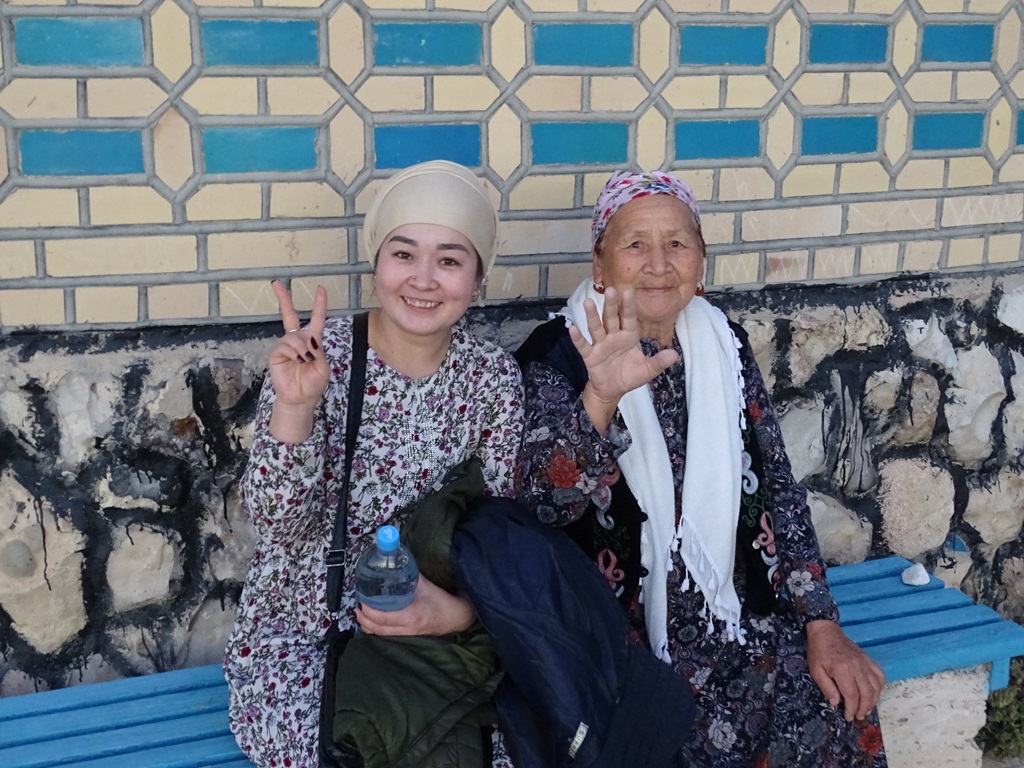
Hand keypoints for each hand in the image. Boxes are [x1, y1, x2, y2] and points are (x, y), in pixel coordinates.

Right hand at [267, 280, 328, 442]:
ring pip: (293, 336)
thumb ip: (318, 352)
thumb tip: (307, 342)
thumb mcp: (323, 367)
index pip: (316, 320)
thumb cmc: (313, 384)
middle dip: (284, 299)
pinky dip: (295, 352)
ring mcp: (286, 346)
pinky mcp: (277, 354)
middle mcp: (298, 341)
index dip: (319, 305)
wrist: (300, 398)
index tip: (320, 289)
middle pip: (290, 315)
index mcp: (313, 342)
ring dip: (302, 347)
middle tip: (276, 284)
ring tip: (306, 360)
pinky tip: (299, 360)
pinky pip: (285, 346)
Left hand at [355, 575, 474, 636]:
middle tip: (357, 609)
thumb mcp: (425, 585)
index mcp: (412, 616)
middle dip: (365, 620)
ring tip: (360, 616)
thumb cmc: (441, 600)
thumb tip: (394, 562)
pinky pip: (388, 636)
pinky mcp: (409, 637)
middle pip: (380, 629)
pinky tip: (372, 623)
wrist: (456, 617)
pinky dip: (377, 630)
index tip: (362, 602)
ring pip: (382, 635)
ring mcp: (408, 635)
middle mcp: (408, 629)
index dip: (371, 612)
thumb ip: (409, 575)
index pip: (385, 618)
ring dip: (369, 627)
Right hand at [570, 286, 678, 432]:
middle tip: (611, 290)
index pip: (629, 317)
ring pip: (596, 327)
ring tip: (588, 302)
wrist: (613, 390)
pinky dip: (578, 338)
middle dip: (611, 305)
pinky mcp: (590, 356)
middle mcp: (614, 336)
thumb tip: (675, 355)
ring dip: (592, 316)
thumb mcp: (647, 370)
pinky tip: (573, 328)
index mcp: (629, 336)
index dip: (628, 306)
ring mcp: (600, 345)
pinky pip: (583, 345)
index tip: (628, 291)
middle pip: (611, 318)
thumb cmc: (629, 376)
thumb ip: (659, 362)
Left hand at [806, 619, 885, 721]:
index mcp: (843, 670)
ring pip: (876, 686)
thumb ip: (827, 688)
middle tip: (858, 716)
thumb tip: (836, 703)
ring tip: (866, 709)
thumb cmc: (819, 652)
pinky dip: (879, 687)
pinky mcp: (869, 659)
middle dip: (864, 708)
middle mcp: (857, 667)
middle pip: (867, 693)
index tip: (849, 717)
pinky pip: (880, 676)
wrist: (826, 632)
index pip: (852, 696)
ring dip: (873, 701)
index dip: (852, 709)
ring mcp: (865, 662)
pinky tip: (873, 693)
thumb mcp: (816, 671)